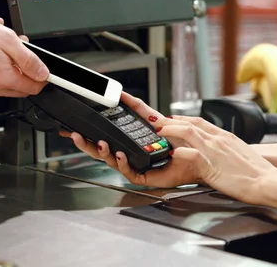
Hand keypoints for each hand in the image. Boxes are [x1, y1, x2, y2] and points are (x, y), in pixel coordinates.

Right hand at [0, 15, 47, 97]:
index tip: (45, 67)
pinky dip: (0, 61)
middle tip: (23, 48)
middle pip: (22, 85)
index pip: (34, 88)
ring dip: (13, 61)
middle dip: (27, 67)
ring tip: (7, 41)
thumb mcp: (8, 41)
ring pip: (8, 78)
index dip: (43, 77)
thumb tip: (43, 73)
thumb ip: (29, 60)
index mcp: (4, 80)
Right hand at [60, 92, 204, 187]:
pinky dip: (122, 162)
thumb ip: (147, 113)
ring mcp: (137, 163)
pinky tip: (119, 154)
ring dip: (102, 151)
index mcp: (137, 136)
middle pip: (105, 145)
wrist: (202, 161)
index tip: (83, 113)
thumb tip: (129, 100)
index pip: (115, 125)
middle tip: (74, 134)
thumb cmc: (187, 144)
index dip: (99, 119)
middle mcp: (134, 150)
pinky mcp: (144, 176)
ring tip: (98, 144)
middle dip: (87, 141)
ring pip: (112, 159)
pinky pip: (128, 172)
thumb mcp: (165, 123)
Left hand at [158, 115, 275, 203]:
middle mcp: (218, 139)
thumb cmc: (256, 172)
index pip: (198, 121)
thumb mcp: (238, 153)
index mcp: (224, 136)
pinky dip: (180, 153)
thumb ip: (225, 148)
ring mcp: (215, 150)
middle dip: (169, 121)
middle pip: (189, 123)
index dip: (181, 119)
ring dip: (169, 130)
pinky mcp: (213, 165)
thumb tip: (217, 150)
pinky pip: (193, 154)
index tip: (169, 119)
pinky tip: (172, 153)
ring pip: (187, 132)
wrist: (269, 181)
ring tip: (157, 131)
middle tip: (154, 121)